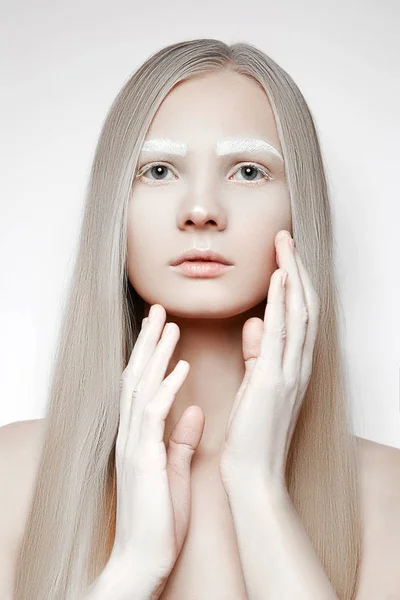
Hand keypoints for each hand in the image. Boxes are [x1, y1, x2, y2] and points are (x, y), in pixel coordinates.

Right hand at [109, 304, 204, 596]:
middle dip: (149, 342)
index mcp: (139, 436)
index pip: (143, 385)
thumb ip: (180, 439)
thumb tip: (193, 411)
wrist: (144, 558)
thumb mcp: (172, 471)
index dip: (152, 355)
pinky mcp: (144, 458)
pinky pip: (154, 415)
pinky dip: (167, 388)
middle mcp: (132, 433)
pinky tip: (181, 367)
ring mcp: (134, 444)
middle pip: (136, 376)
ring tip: (169, 324)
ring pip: (140, 386)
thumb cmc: (159, 518)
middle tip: (160, 310)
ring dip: (156, 354)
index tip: (165, 329)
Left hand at [219, 230, 320, 491]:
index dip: (293, 282)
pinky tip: (279, 278)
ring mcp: (289, 373)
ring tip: (284, 245)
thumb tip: (256, 323)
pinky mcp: (273, 382)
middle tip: (285, 238)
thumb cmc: (252, 433)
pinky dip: (282, 303)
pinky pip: (281, 334)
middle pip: (303, 306)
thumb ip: (258, 354)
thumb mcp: (256, 386)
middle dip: (295, 268)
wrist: (253, 474)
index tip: (283, 254)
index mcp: (292, 366)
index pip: (298, 315)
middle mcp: (297, 365)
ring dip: (291, 275)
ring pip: (298, 313)